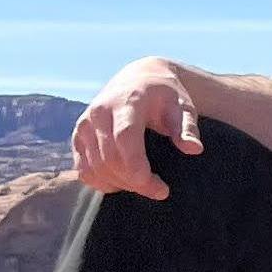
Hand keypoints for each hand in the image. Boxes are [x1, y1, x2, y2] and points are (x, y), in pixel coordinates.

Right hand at [71, 60, 200, 198]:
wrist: (138, 80)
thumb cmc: (165, 97)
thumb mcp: (183, 106)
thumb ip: (187, 127)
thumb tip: (194, 149)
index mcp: (126, 101)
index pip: (125, 138)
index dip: (137, 167)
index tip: (160, 188)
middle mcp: (99, 112)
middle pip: (110, 158)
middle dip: (135, 182)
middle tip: (160, 191)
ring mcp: (84, 125)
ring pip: (96, 168)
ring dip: (121, 184)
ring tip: (146, 184)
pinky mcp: (77, 138)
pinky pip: (84, 171)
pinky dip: (104, 183)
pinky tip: (125, 182)